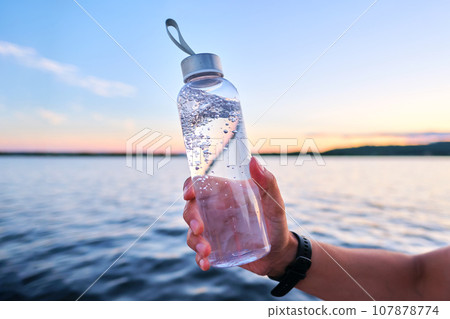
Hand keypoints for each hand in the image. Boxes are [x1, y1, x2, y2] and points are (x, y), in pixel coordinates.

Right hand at [183, 157, 297, 276]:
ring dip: (194, 241)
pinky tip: (205, 264)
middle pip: (191, 208)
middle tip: (200, 229)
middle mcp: (216, 210)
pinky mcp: (215, 248)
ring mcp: (214, 230)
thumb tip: (254, 161)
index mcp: (226, 194)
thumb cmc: (277, 222)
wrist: (280, 253)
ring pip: (192, 232)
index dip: (189, 186)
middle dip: (190, 218)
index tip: (188, 195)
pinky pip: (199, 251)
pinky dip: (199, 258)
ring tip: (206, 252)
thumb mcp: (275, 203)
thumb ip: (268, 182)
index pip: (201, 184)